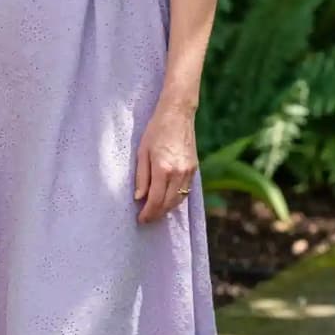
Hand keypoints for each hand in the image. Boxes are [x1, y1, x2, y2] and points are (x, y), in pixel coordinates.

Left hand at [134, 101, 197, 223]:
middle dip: (156, 214)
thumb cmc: (156, 130)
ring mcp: (189, 172)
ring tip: (155, 212)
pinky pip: (185, 191)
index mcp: (163, 168)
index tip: (140, 219)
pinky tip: (167, 200)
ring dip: (166, 209)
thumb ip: (141, 177)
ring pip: (178, 200)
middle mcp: (179, 173)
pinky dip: (176, 199)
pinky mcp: (194, 169)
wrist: (178, 114)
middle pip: (168, 204)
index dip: (148, 213)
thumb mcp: (142, 152)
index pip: (156, 200)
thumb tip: (139, 198)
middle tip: (146, 219)